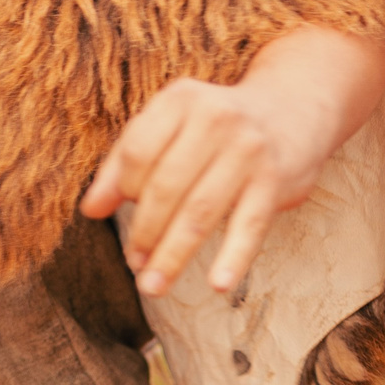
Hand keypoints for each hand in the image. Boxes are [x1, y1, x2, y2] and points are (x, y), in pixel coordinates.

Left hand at [79, 26, 384, 298]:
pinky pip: (249, 225)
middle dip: (144, 231)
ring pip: (201, 212)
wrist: (294, 108)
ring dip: (173, 254)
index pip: (138, 151)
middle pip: (166, 186)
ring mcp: (247, 150)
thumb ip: (127, 162)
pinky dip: (233, 257)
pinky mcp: (275, 180)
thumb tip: (90, 209)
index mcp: (180, 100)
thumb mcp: (172, 124)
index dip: (121, 190)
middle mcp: (214, 119)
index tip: (112, 218)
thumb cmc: (217, 125)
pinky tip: (217, 284)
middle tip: (134, 264)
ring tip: (153, 284)